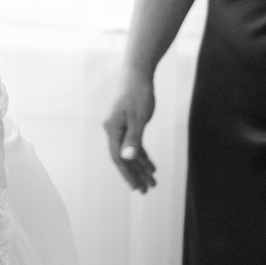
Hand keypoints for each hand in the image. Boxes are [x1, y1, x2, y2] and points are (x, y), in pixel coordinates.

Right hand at [103, 70, 157, 192]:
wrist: (137, 74)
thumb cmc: (137, 94)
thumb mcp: (138, 117)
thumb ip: (133, 138)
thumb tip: (127, 159)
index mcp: (112, 129)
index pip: (118, 157)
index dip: (127, 174)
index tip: (137, 188)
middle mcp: (113, 130)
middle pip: (123, 158)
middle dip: (135, 175)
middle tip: (147, 191)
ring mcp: (120, 127)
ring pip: (129, 152)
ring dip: (140, 167)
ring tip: (153, 181)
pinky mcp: (128, 124)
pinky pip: (134, 144)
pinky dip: (142, 155)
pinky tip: (151, 165)